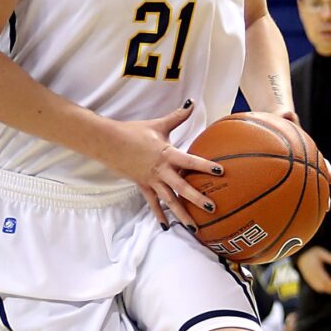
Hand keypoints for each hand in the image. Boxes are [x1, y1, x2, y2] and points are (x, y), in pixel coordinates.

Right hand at [95, 102, 220, 226]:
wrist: (109, 142)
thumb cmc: (134, 132)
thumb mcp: (158, 124)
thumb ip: (177, 116)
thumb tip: (191, 103)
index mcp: (167, 154)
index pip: (190, 161)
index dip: (205, 166)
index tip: (221, 171)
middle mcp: (161, 171)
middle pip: (182, 187)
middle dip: (197, 198)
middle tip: (213, 208)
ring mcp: (152, 181)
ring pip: (169, 201)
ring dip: (182, 214)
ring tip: (194, 227)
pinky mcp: (143, 186)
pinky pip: (153, 204)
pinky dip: (159, 216)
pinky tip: (167, 227)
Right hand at [296, 246, 330, 294]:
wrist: (301, 256)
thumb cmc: (312, 254)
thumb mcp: (320, 251)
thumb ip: (328, 256)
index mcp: (315, 268)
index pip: (325, 278)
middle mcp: (312, 274)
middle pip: (322, 284)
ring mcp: (310, 278)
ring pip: (319, 286)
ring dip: (327, 290)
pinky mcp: (309, 280)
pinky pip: (315, 286)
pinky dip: (321, 290)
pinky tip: (328, 290)